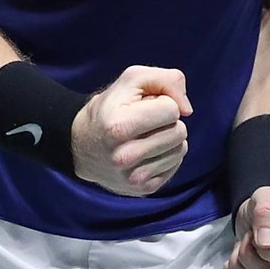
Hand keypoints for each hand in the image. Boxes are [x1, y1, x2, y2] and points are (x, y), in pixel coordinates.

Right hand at [72, 64, 191, 195]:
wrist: (81, 146)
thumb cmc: (111, 107)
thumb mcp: (132, 79)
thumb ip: (167, 80)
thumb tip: (188, 110)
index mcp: (119, 126)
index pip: (172, 110)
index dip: (162, 102)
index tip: (144, 106)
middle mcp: (125, 157)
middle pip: (179, 132)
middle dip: (167, 122)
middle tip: (145, 122)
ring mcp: (134, 177)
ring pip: (180, 149)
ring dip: (168, 139)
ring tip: (146, 136)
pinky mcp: (143, 189)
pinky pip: (175, 165)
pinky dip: (166, 155)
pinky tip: (147, 152)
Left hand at [224, 186, 269, 268]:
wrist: (263, 228)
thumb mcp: (265, 198)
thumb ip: (266, 212)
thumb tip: (266, 240)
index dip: (266, 250)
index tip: (256, 237)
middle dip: (247, 256)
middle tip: (247, 240)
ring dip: (240, 267)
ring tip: (242, 251)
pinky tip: (241, 266)